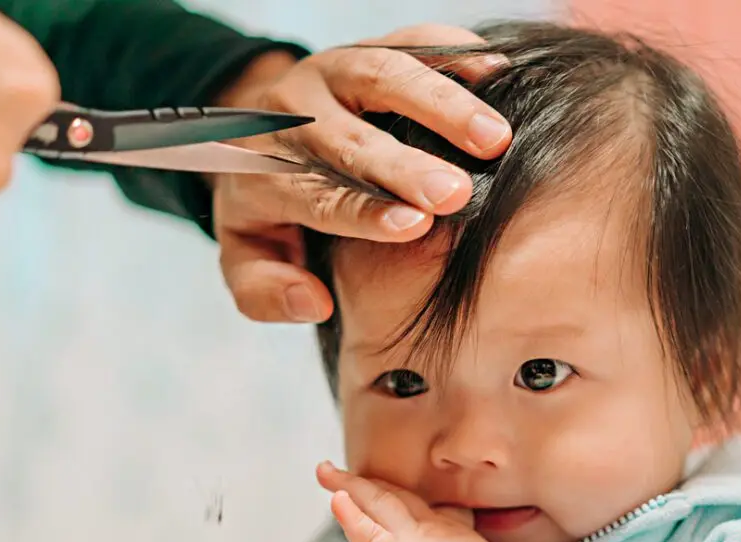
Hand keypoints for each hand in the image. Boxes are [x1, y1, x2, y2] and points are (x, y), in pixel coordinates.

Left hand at [209, 24, 511, 322]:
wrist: (254, 128)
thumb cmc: (266, 205)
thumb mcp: (244, 255)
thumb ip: (265, 290)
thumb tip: (315, 302)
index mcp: (266, 174)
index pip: (319, 197)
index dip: (366, 212)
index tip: (415, 226)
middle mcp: (295, 116)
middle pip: (352, 138)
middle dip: (408, 164)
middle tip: (460, 192)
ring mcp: (331, 74)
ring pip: (382, 76)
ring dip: (442, 105)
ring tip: (496, 136)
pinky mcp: (365, 47)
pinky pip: (409, 40)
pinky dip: (454, 52)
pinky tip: (497, 71)